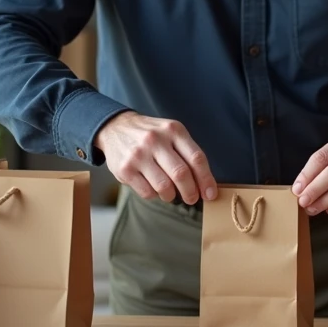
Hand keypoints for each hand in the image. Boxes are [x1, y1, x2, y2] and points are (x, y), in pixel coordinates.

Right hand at [95, 111, 216, 204]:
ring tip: (171, 193)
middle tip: (192, 199)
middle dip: (191, 192)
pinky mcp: (125, 169)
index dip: (206, 180)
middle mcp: (156, 140)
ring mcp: (138, 154)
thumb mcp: (171, 133)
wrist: (116, 127)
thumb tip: (205, 184)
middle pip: (181, 174)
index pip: (197, 158)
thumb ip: (188, 153)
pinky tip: (153, 188)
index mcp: (173, 130)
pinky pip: (147, 192)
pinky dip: (155, 195)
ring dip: (172, 196)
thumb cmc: (152, 135)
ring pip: (164, 187)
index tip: (211, 194)